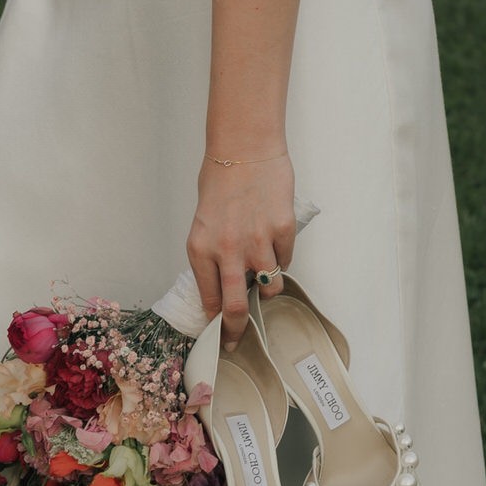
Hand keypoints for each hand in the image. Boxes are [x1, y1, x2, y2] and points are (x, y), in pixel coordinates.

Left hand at [186, 153, 296, 348]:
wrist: (245, 147)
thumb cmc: (221, 181)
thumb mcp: (203, 224)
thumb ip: (212, 257)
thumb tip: (223, 290)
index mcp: (201, 250)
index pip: (210, 301)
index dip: (216, 324)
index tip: (221, 336)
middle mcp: (227, 251)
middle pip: (236, 309)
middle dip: (237, 331)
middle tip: (239, 339)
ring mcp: (257, 242)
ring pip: (269, 287)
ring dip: (268, 288)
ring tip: (264, 274)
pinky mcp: (282, 230)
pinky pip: (285, 261)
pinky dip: (281, 259)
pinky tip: (273, 242)